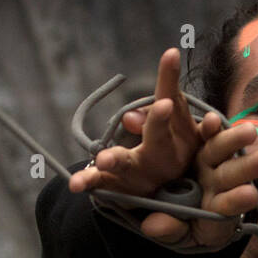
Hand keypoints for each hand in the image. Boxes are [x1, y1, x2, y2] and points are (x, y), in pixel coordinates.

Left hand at [68, 47, 200, 198]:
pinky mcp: (120, 188)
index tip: (169, 65)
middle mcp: (164, 159)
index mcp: (181, 139)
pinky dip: (91, 182)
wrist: (169, 192)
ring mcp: (141, 176)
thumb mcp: (174, 123)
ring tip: (103, 160)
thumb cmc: (172, 142)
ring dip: (116, 160)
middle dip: (156, 121)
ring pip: (127, 166)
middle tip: (161, 105)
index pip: (175, 106)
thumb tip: (128, 118)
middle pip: (159, 137)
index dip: (171, 84)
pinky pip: (103, 185)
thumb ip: (155, 112)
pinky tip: (75, 183)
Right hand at [138, 111, 257, 250]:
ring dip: (234, 140)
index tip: (249, 194)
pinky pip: (206, 136)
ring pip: (222, 151)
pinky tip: (213, 121)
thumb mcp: (174, 234)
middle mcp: (215, 185)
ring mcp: (209, 164)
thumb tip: (154, 225)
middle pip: (233, 175)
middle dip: (251, 166)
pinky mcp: (199, 146)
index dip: (235, 200)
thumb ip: (168, 230)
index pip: (226, 207)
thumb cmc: (181, 226)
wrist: (175, 208)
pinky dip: (211, 128)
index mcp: (213, 211)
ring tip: (250, 130)